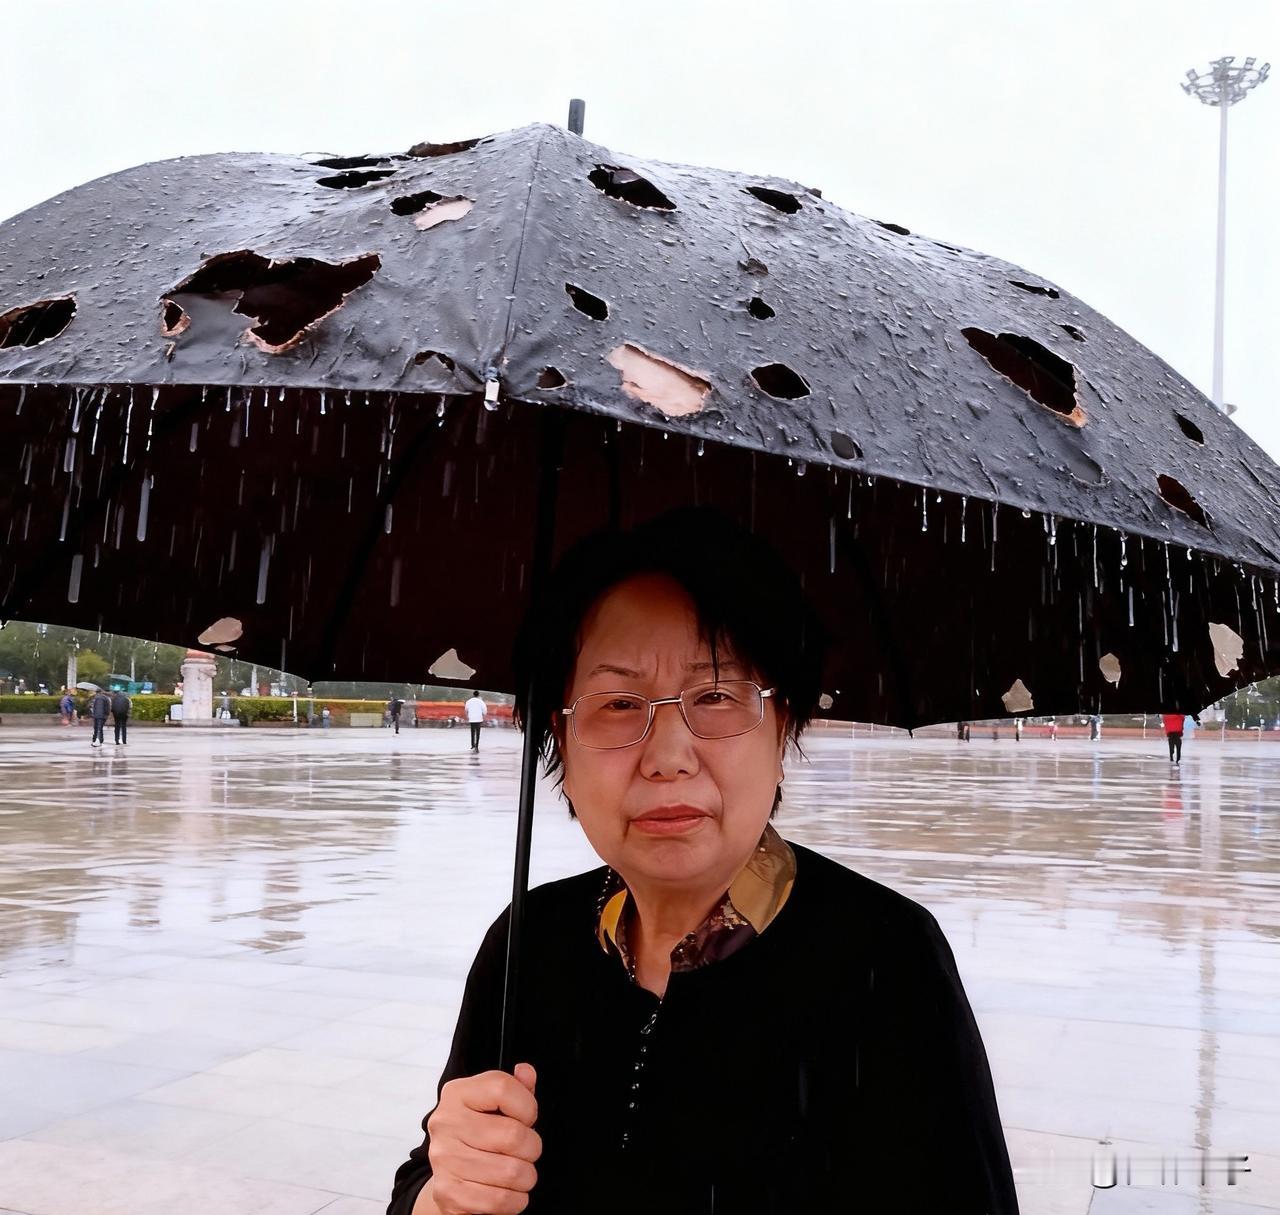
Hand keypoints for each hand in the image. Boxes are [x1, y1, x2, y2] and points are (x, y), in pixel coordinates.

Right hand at [422, 1064, 540, 1213]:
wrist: (449, 1172)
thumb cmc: (477, 1133)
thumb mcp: (494, 1103)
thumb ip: (515, 1086)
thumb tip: (526, 1072)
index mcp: (457, 1093)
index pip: (503, 1088)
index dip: (527, 1106)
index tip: (527, 1118)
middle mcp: (446, 1123)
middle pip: (513, 1135)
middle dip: (532, 1148)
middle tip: (527, 1151)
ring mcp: (444, 1158)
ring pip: (511, 1171)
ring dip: (525, 1177)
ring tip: (519, 1172)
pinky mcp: (448, 1192)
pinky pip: (499, 1200)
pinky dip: (514, 1200)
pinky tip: (510, 1192)